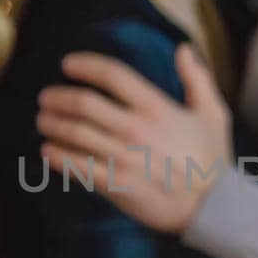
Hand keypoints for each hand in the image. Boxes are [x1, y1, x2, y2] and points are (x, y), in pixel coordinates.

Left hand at [36, 45, 232, 232]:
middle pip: (85, 103)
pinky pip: (77, 167)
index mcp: (156, 107)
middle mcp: (136, 129)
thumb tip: (183, 49)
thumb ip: (197, 79)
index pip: (112, 75)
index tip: (67, 64)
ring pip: (75, 133)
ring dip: (53, 125)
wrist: (211, 208)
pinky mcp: (115, 184)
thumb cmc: (212, 160)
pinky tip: (47, 152)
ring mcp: (123, 157)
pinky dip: (57, 157)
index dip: (85, 65)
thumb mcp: (213, 114)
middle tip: (46, 97)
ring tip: (43, 121)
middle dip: (58, 97)